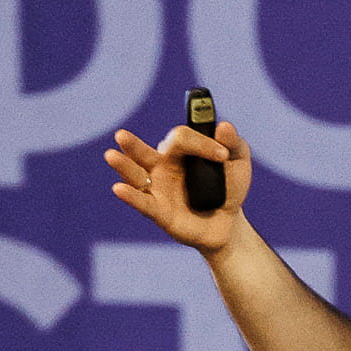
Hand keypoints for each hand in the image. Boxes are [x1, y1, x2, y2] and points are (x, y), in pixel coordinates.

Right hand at [104, 115, 252, 253]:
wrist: (230, 224)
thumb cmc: (230, 188)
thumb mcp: (239, 163)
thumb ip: (234, 144)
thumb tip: (223, 126)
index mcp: (180, 150)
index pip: (181, 138)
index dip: (201, 144)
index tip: (222, 156)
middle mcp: (162, 166)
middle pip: (144, 152)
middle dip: (132, 144)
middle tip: (121, 135)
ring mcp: (157, 189)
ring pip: (135, 175)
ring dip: (123, 166)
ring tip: (111, 156)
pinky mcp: (159, 212)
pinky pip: (142, 203)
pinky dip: (130, 196)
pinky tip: (119, 189)